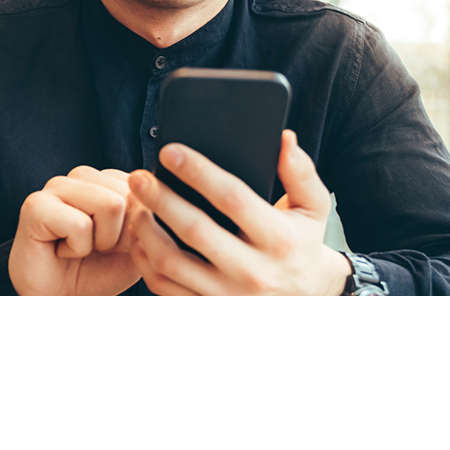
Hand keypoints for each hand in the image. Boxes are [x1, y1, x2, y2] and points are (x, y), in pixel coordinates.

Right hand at [9, 166, 141, 295]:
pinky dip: (77, 249)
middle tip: (95, 248)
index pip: (145, 189)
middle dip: (122, 234)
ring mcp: (56, 186)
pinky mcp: (36, 205)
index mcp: (106, 179)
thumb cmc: (97, 272)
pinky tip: (61, 251)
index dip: (137, 227)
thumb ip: (148, 219)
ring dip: (102, 241)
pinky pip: (81, 224)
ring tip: (79, 247)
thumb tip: (150, 202)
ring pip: (111, 205)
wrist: (60, 301)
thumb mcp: (136, 246)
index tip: (115, 243)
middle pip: (131, 195)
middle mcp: (81, 176)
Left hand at [125, 131, 351, 295]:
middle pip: (194, 231)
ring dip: (145, 230)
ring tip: (136, 205)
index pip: (233, 198)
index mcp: (279, 240)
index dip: (198, 172)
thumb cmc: (302, 245)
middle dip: (160, 199)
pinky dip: (144, 260)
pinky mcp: (208, 309)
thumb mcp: (313, 208)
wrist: (307, 299)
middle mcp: (253, 271)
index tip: (170, 152)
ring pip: (170, 263)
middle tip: (138, 177)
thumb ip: (301, 173)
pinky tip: (139, 236)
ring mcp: (227, 295)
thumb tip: (283, 139)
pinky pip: (163, 287)